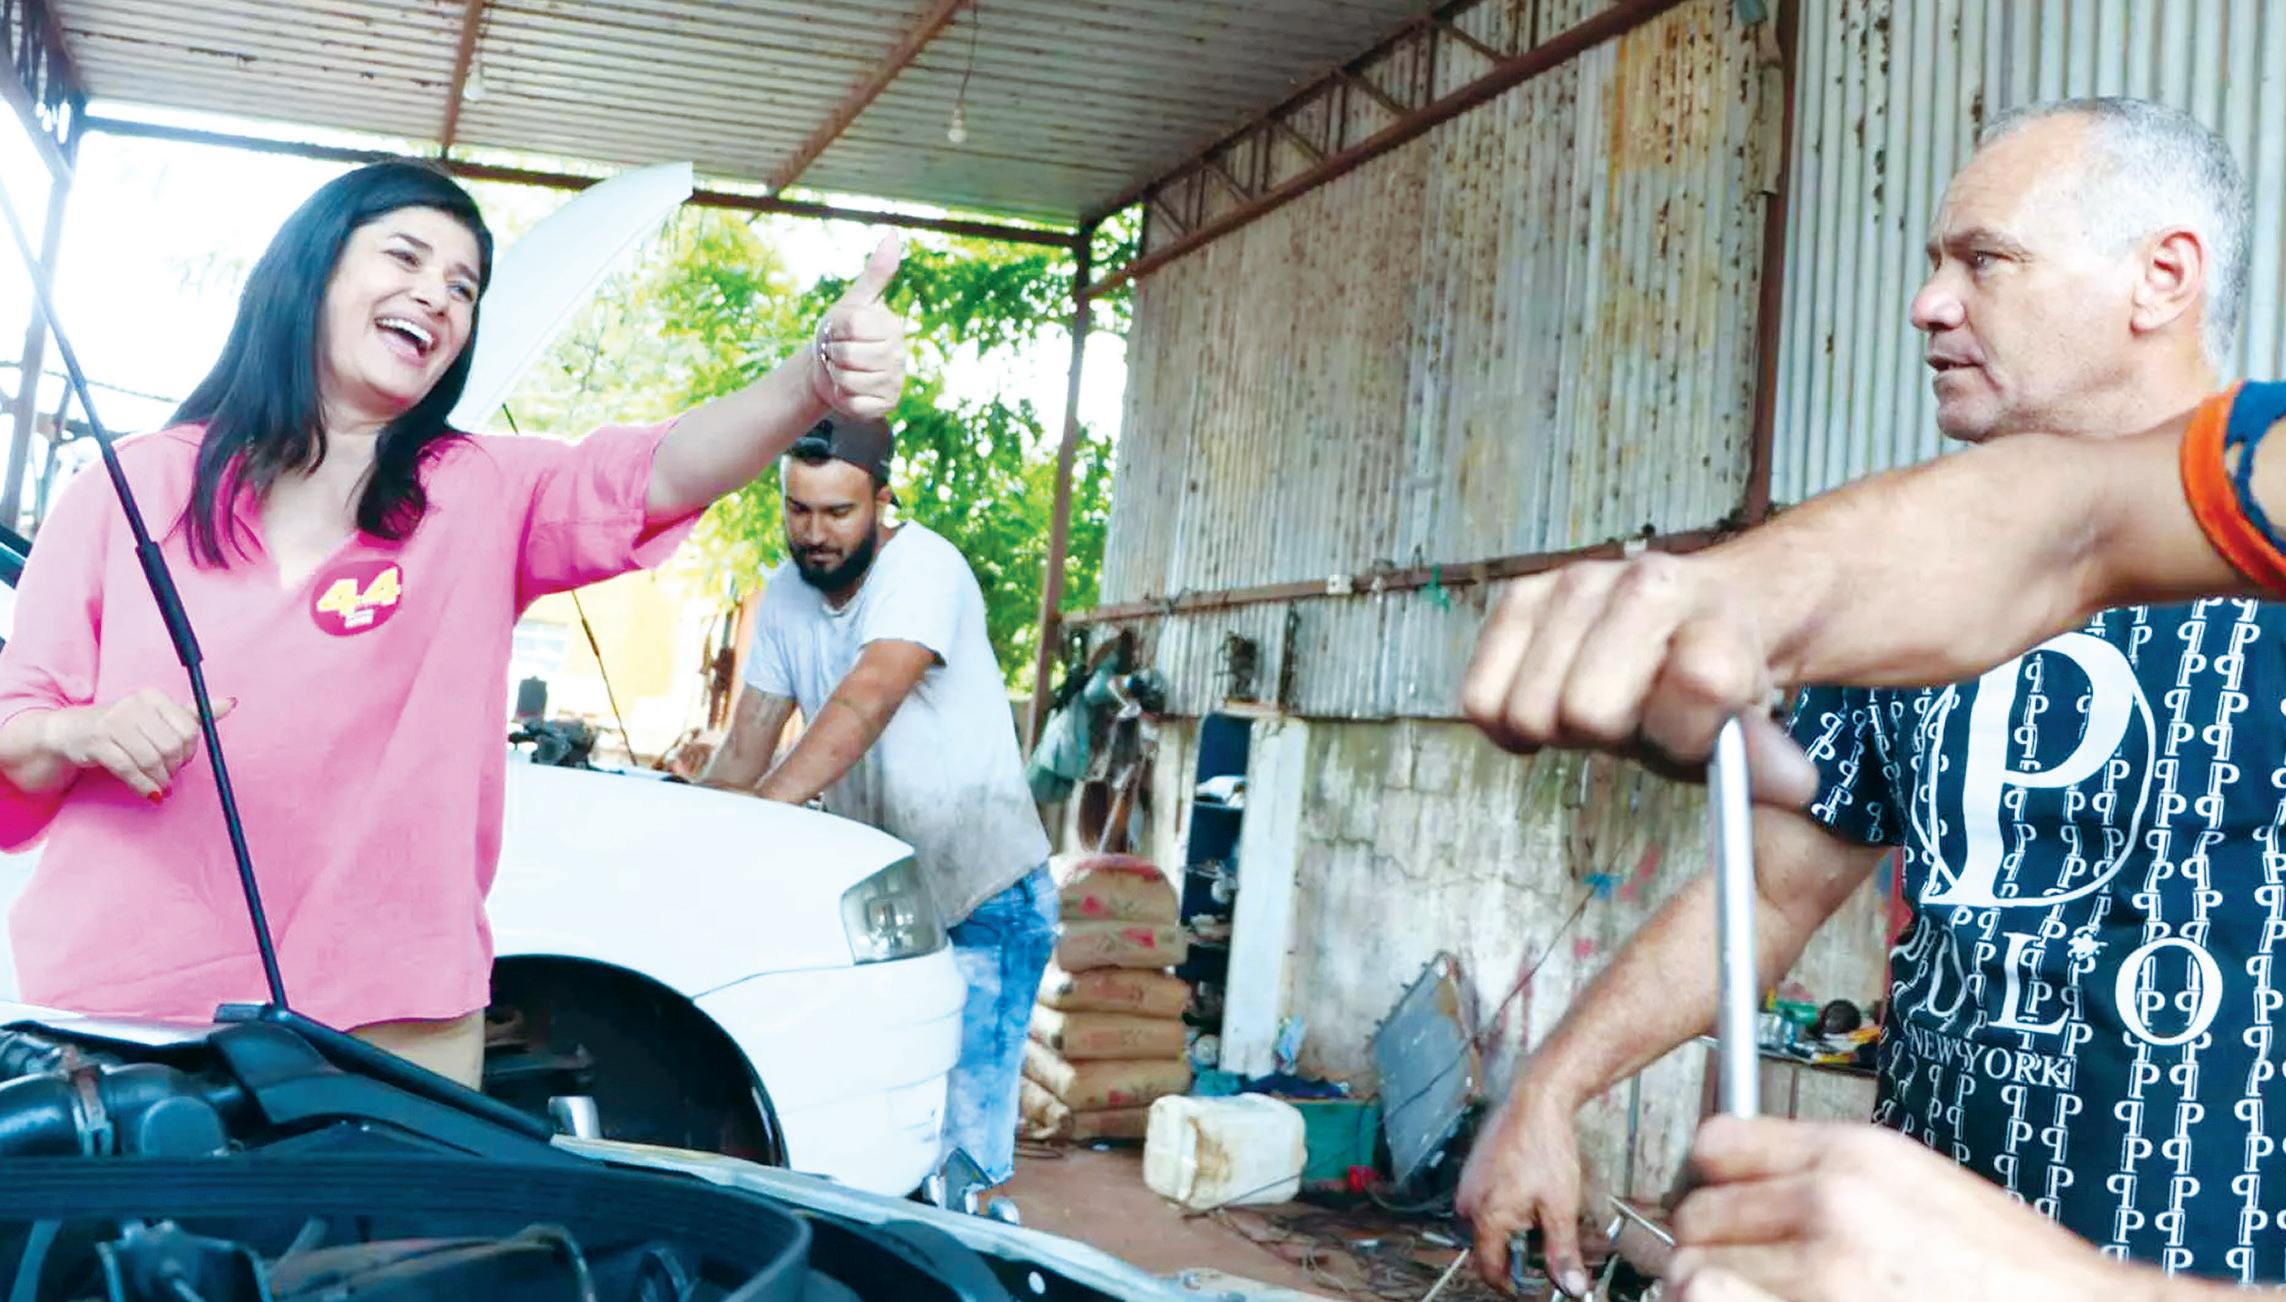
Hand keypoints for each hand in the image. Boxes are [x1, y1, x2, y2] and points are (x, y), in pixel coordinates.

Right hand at [42, 690, 234, 799]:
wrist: (70, 732)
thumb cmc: (121, 726)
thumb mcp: (156, 716)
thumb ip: (192, 713)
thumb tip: (230, 703)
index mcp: (153, 697)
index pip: (189, 728)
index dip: (191, 752)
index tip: (183, 761)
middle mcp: (134, 705)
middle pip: (172, 746)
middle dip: (175, 768)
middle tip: (170, 776)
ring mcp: (113, 723)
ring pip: (152, 760)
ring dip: (160, 780)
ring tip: (161, 786)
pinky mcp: (97, 742)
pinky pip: (129, 770)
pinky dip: (144, 786)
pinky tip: (150, 793)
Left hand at [810, 235, 907, 419]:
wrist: (829, 368)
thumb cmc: (840, 332)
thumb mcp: (852, 301)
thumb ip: (876, 272)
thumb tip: (894, 234)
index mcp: (892, 326)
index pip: (852, 326)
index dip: (835, 328)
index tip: (838, 330)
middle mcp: (899, 354)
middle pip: (848, 355)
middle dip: (834, 354)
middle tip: (838, 353)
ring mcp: (894, 382)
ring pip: (849, 380)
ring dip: (836, 376)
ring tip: (842, 370)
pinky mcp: (885, 406)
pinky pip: (855, 404)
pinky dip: (843, 398)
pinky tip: (848, 390)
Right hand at [1456, 1088, 1591, 1296]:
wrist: (1535, 1100)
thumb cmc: (1546, 1148)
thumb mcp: (1561, 1207)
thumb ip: (1561, 1252)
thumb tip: (1570, 1288)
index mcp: (1486, 1217)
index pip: (1490, 1270)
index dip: (1512, 1285)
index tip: (1532, 1286)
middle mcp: (1467, 1203)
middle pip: (1489, 1247)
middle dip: (1516, 1252)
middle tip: (1547, 1238)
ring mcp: (1467, 1185)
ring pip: (1487, 1224)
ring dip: (1512, 1228)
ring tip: (1541, 1209)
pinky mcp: (1472, 1170)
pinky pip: (1485, 1202)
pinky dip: (1505, 1207)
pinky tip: (1529, 1190)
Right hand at [1460, 553, 1818, 806]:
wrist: (1708, 608)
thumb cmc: (1718, 680)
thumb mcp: (1751, 727)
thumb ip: (1763, 762)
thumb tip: (1795, 786)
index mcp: (1713, 617)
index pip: (1694, 686)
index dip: (1686, 736)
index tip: (1696, 731)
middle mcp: (1641, 585)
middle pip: (1584, 713)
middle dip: (1609, 737)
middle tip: (1635, 722)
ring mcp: (1574, 583)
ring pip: (1529, 709)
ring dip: (1559, 728)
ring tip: (1599, 706)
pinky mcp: (1520, 595)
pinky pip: (1481, 696)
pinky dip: (1508, 719)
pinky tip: (1550, 702)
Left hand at [1666, 1117, 2130, 1301]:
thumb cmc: (2015, 1278)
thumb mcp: (1921, 1192)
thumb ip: (1832, 1184)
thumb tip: (1750, 1198)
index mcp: (1855, 1157)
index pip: (1715, 1145)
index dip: (1712, 1184)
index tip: (1724, 1212)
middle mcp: (1831, 1205)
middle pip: (1695, 1217)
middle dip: (1713, 1250)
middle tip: (1746, 1277)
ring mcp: (1822, 1277)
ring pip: (1693, 1276)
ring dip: (1710, 1295)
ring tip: (1750, 1301)